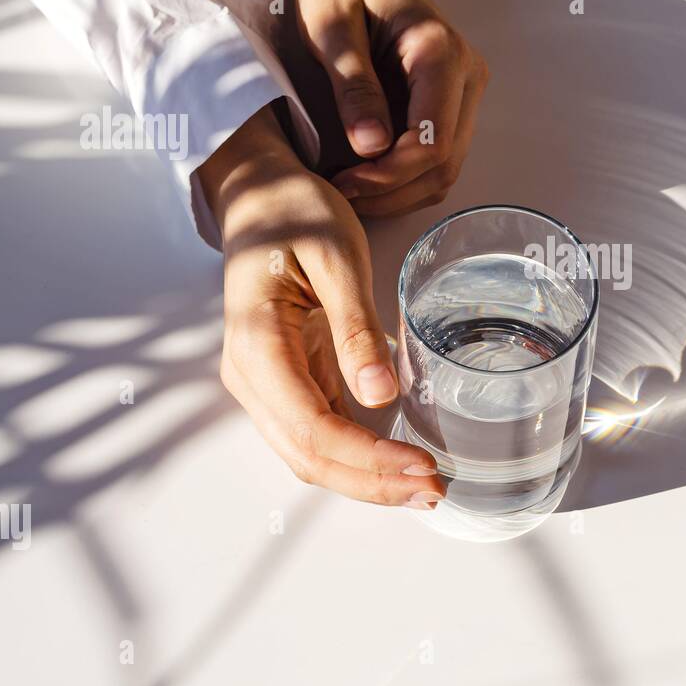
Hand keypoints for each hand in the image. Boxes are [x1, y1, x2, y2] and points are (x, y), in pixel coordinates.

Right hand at [197, 106, 444, 509]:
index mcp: (256, 343)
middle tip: (435, 490)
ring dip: (364, 479)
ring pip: (309, 454)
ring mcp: (264, 383)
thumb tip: (379, 395)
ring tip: (423, 486)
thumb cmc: (295, 214)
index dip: (367, 457)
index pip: (312, 426)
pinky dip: (356, 456)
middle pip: (308, 456)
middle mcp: (250, 375)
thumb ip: (354, 327)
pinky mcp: (285, 381)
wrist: (260, 195)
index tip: (422, 467)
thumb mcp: (335, 257)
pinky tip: (397, 461)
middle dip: (372, 483)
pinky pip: (317, 433)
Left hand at [296, 0, 487, 217]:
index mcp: (439, 51)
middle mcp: (467, 74)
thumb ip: (352, 83)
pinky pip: (439, 159)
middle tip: (341, 193)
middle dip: (393, 191)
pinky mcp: (454, 104)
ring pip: (446, 170)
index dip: (390, 175)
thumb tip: (371, 146)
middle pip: (445, 163)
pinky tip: (367, 175)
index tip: (342, 183)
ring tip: (350, 188)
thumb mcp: (329, 23)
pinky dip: (406, 180)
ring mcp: (466, 92)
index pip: (433, 140)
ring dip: (400, 192)